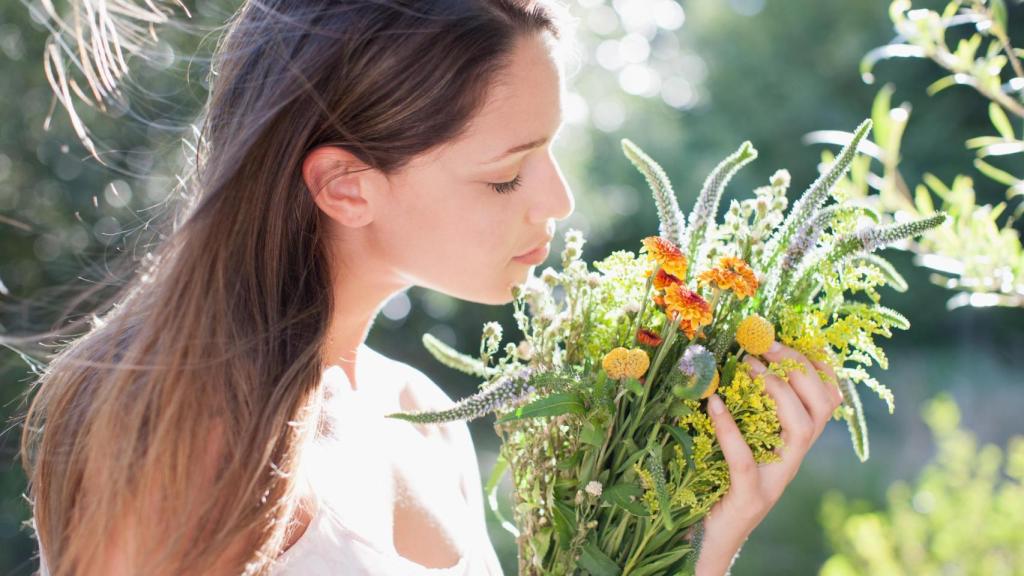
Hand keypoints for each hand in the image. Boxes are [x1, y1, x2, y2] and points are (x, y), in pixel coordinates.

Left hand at [694, 342, 842, 575]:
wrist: (705, 540)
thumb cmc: (715, 482)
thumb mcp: (734, 438)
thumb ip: (740, 407)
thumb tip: (728, 355)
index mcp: (793, 443)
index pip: (828, 397)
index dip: (817, 363)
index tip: (789, 333)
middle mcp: (792, 459)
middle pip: (823, 407)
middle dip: (799, 367)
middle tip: (764, 342)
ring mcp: (774, 480)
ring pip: (801, 428)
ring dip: (777, 389)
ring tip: (747, 365)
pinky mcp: (748, 497)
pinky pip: (744, 459)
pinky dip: (730, 429)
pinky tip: (714, 403)